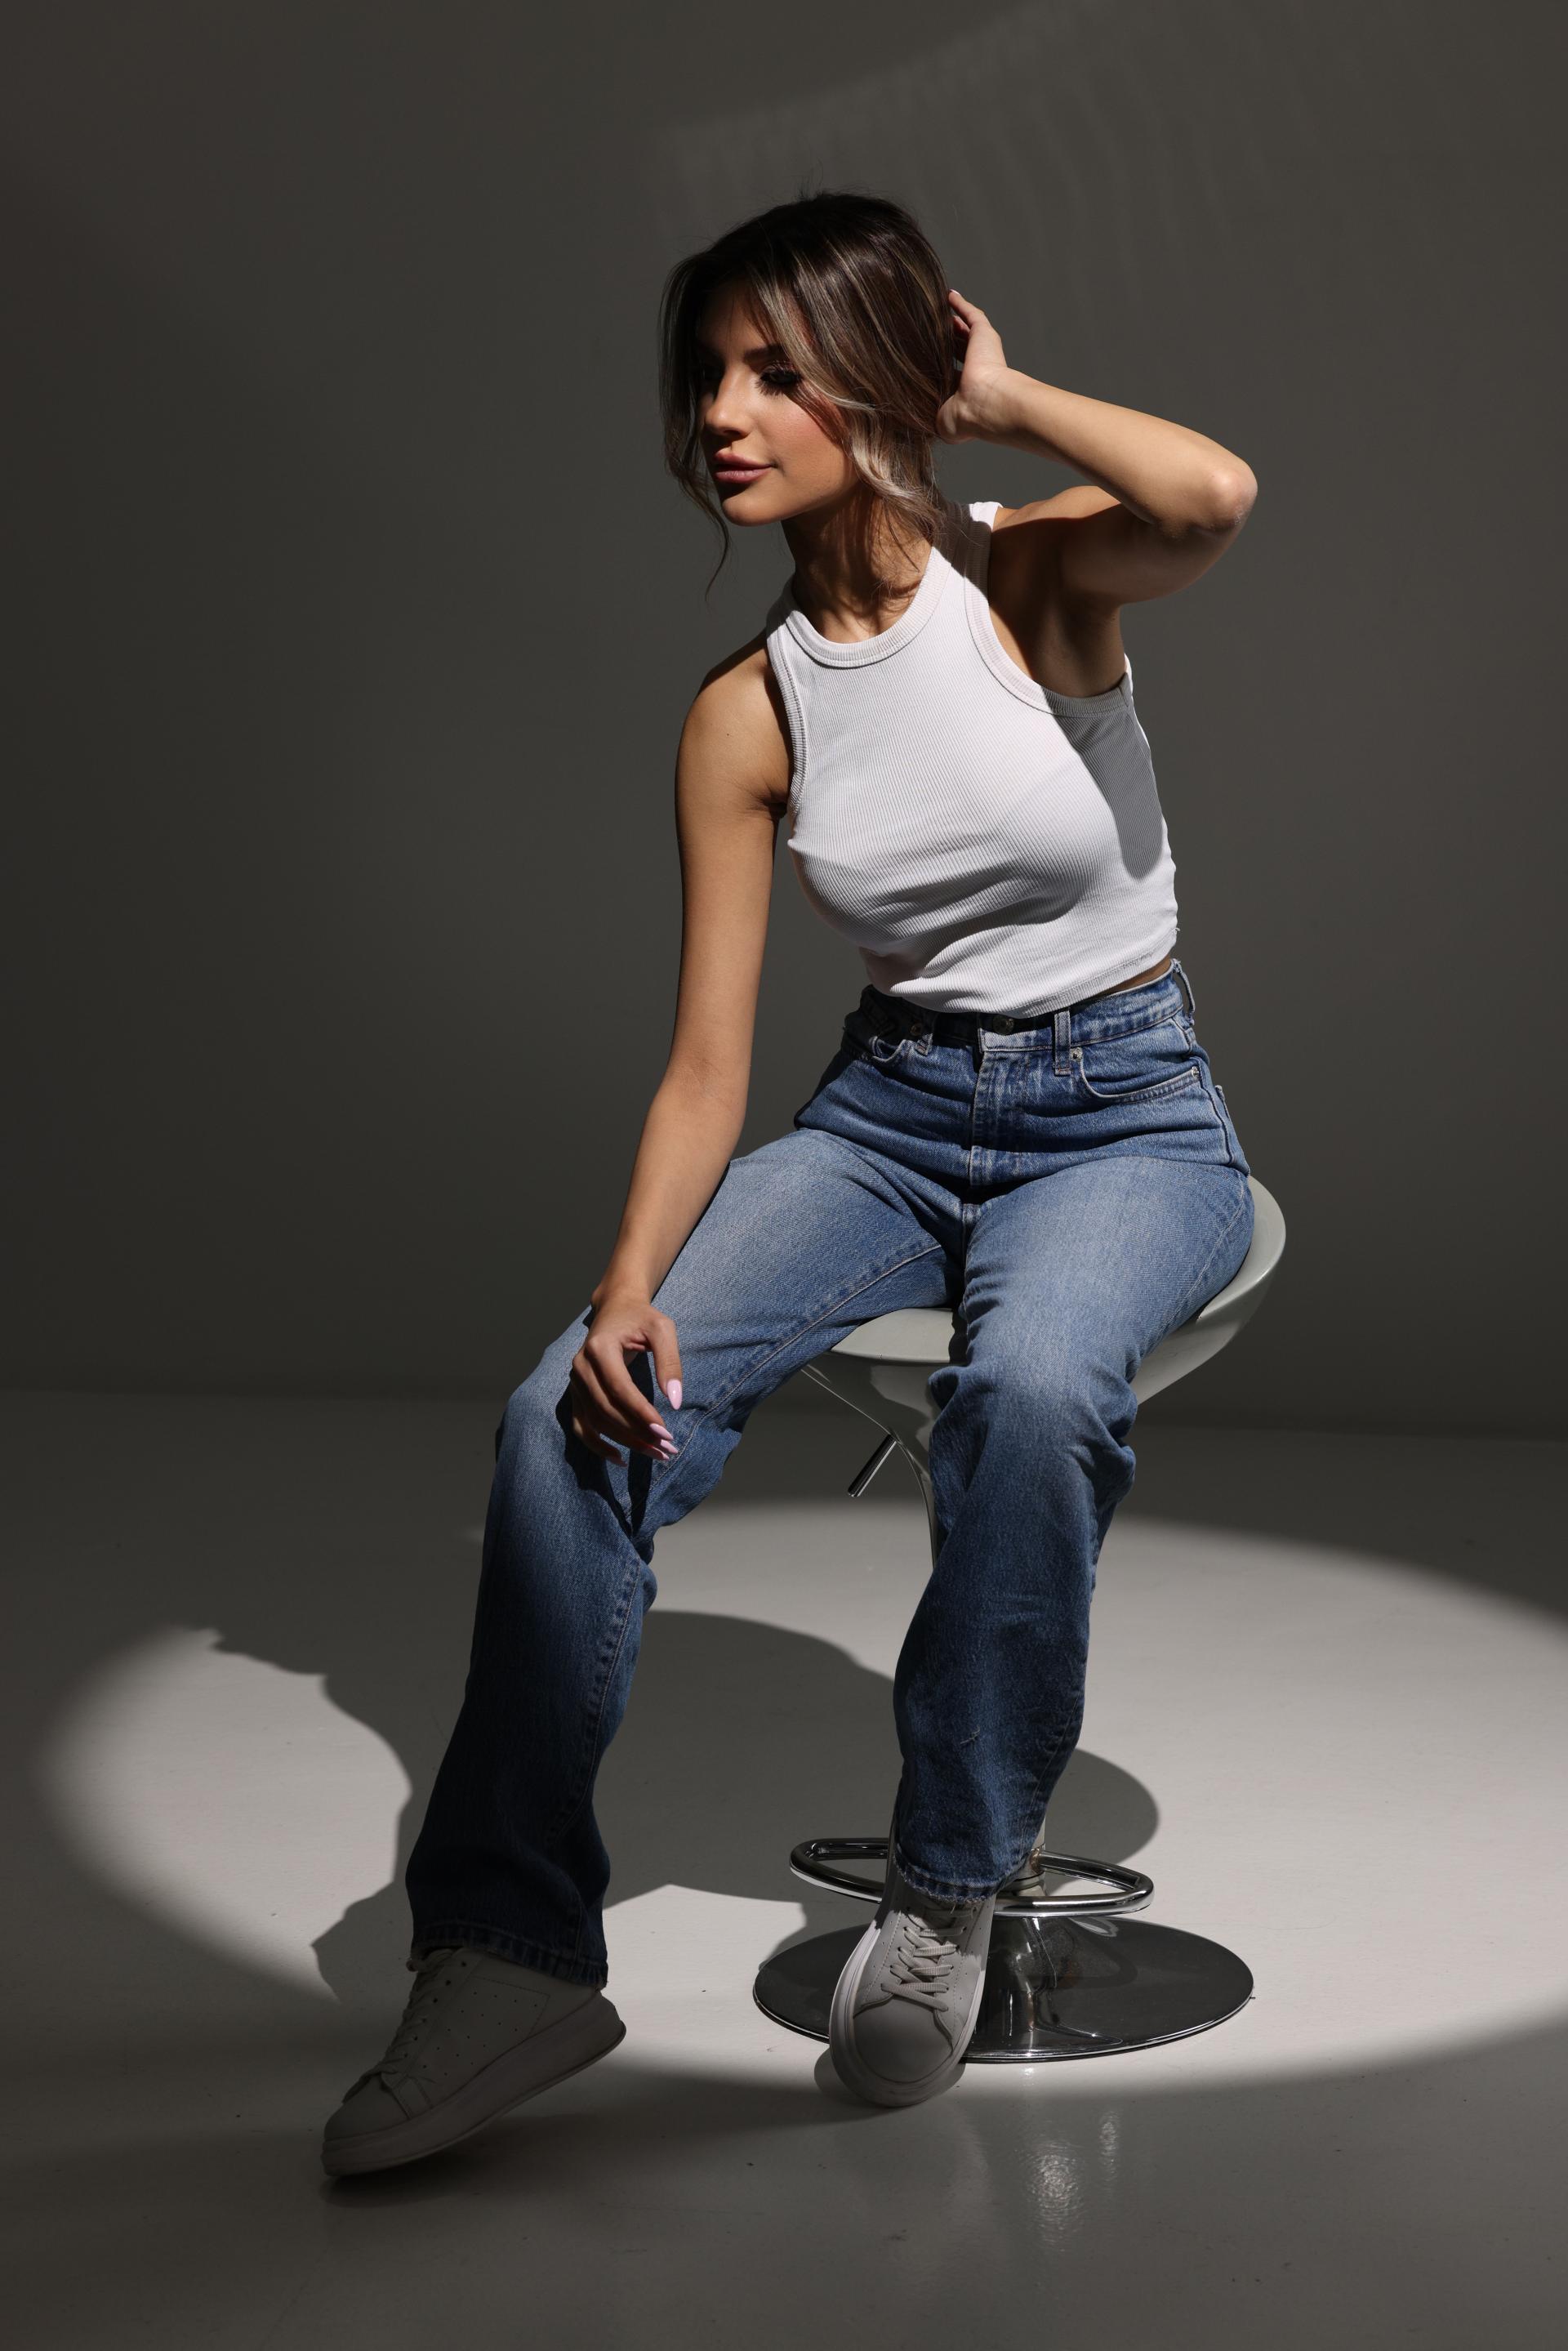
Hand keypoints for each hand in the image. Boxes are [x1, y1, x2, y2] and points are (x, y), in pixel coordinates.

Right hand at [571, 1292, 684, 1464]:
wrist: (616, 1309)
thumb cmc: (641, 1318)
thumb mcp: (662, 1329)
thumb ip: (670, 1361)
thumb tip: (675, 1401)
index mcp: (599, 1348)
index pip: (619, 1388)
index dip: (640, 1413)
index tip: (664, 1431)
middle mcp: (581, 1367)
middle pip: (607, 1409)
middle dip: (637, 1432)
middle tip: (666, 1448)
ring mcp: (575, 1382)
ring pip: (596, 1421)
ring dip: (625, 1442)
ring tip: (655, 1453)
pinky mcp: (576, 1393)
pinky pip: (581, 1426)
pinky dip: (597, 1445)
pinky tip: (620, 1458)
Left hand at [935, 288, 1012, 445]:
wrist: (985, 406)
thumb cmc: (963, 417)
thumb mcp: (938, 419)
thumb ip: (927, 410)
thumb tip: (909, 412)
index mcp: (963, 390)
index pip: (948, 371)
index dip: (937, 363)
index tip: (922, 354)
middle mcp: (974, 370)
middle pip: (955, 347)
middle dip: (943, 339)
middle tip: (924, 328)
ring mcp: (981, 351)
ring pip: (963, 329)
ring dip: (951, 320)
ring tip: (933, 309)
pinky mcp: (984, 335)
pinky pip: (971, 314)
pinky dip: (960, 304)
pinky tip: (949, 295)